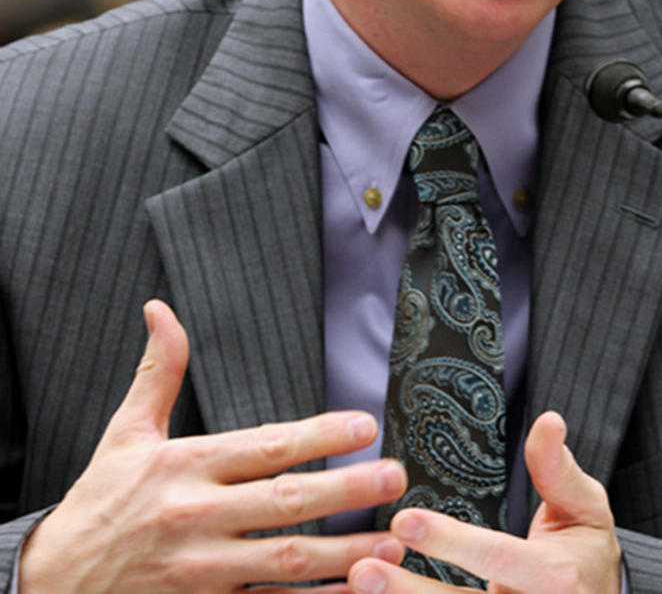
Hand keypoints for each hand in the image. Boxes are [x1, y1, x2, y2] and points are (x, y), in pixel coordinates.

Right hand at [19, 300, 406, 592]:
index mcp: (184, 466)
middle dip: (345, 491)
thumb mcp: (125, 432)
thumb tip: (161, 309)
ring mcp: (202, 572)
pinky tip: (353, 592)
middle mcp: (197, 517)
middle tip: (396, 477)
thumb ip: (159, 372)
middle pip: (283, 504)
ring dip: (343, 555)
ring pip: (284, 563)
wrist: (51, 585)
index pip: (263, 447)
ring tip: (393, 542)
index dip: (317, 436)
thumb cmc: (99, 502)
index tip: (364, 425)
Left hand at [347, 411, 620, 593]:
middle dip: (408, 591)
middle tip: (362, 568)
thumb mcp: (585, 509)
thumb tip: (548, 420)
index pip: (497, 559)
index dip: (451, 542)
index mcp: (555, 578)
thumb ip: (558, 470)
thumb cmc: (587, 554)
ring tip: (358, 582)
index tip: (405, 521)